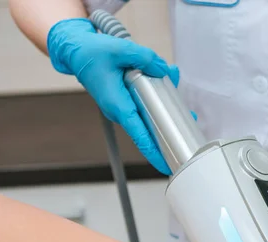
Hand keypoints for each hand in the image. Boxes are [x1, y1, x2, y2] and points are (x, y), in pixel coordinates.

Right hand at [47, 18, 179, 174]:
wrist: (75, 51)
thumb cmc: (91, 53)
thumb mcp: (120, 49)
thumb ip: (145, 58)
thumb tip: (164, 70)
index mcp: (118, 105)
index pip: (140, 135)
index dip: (154, 152)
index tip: (166, 165)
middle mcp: (122, 111)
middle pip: (151, 128)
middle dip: (172, 125)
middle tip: (192, 118)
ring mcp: (125, 107)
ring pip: (152, 113)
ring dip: (167, 103)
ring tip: (176, 84)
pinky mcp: (128, 100)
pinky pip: (147, 103)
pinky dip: (159, 93)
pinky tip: (168, 77)